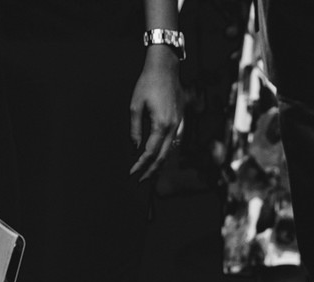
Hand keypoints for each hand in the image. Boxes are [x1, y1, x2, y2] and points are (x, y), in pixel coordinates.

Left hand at [129, 48, 181, 181]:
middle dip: (152, 170)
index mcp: (161, 124)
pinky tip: (162, 155)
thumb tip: (135, 146)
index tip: (132, 172)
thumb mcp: (135, 105)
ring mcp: (179, 125)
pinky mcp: (181, 121)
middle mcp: (173, 128)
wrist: (166, 69)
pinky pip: (175, 142)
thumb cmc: (148, 83)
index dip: (141, 164)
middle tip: (141, 179)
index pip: (151, 152)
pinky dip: (168, 152)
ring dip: (160, 163)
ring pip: (171, 151)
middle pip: (163, 156)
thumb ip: (135, 128)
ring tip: (151, 172)